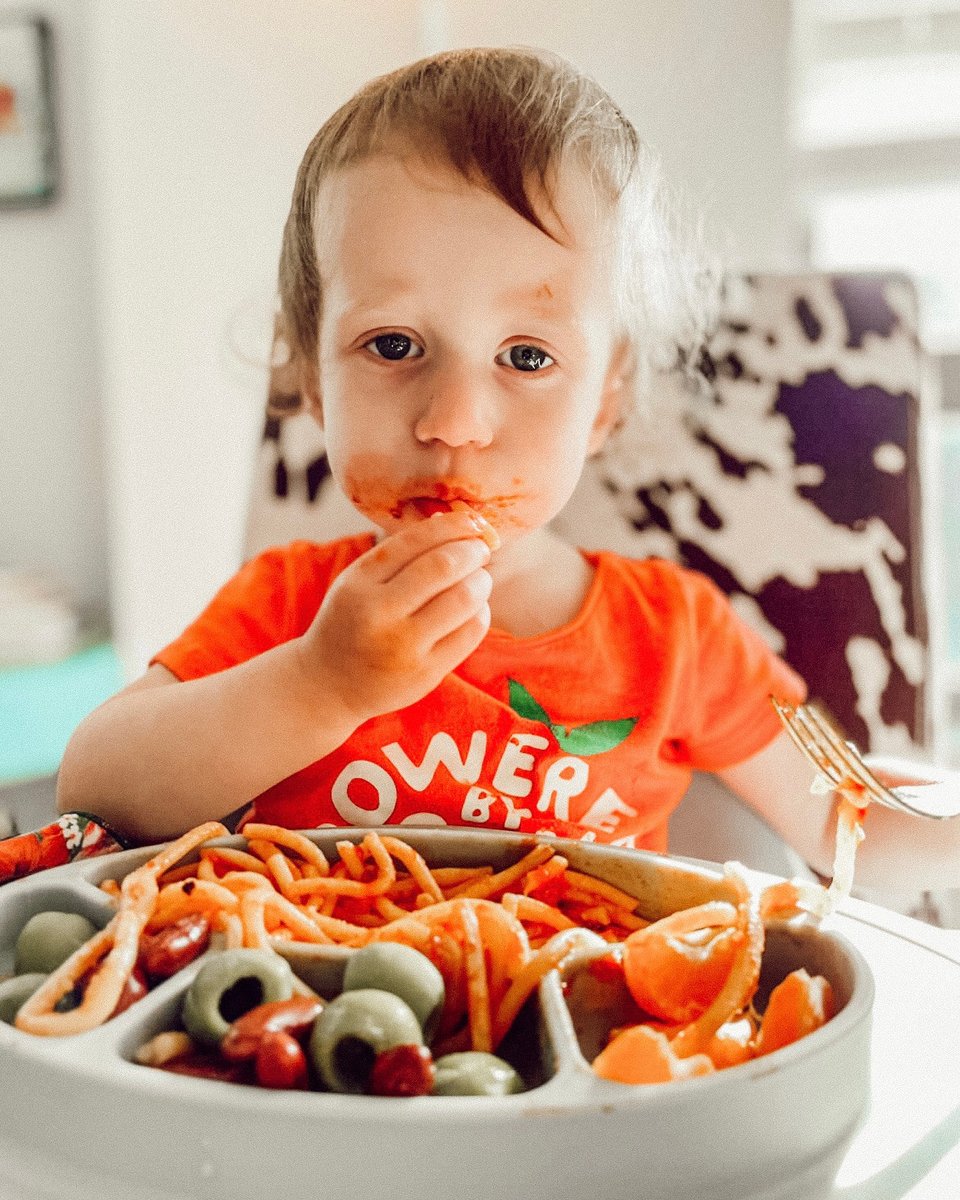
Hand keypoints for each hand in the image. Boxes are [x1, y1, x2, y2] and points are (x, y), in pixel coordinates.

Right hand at [298, 510, 492, 725]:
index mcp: (358, 582)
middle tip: (481, 550)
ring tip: (480, 579)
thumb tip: (454, 521)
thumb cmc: (352, 623)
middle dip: (472, 551)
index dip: (453, 526)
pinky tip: (474, 609)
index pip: (415, 541)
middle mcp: (379, 613)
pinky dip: (481, 612)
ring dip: (481, 581)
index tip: (473, 523)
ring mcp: (403, 646)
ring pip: (463, 599)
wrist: (328, 686)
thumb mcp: (357, 583)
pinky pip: (470, 632)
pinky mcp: (426, 673)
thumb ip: (398, 555)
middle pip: (444, 566)